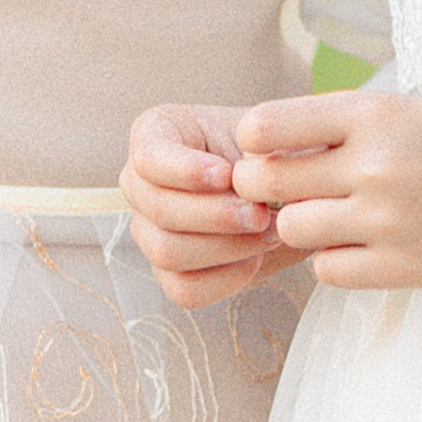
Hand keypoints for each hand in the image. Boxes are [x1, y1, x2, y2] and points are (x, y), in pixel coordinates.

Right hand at [123, 102, 292, 309]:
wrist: (282, 190)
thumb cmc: (267, 152)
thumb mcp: (269, 137)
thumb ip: (261, 146)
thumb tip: (253, 165)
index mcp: (155, 133)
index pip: (149, 157)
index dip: (185, 171)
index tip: (227, 175)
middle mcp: (140, 183)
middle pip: (158, 210)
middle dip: (215, 216)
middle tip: (263, 214)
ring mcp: (148, 230)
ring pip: (167, 252)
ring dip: (225, 247)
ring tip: (269, 234)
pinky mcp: (168, 272)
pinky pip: (184, 288)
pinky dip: (225, 278)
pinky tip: (255, 258)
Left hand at [228, 90, 421, 291]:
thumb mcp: (403, 108)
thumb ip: (339, 128)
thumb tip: (263, 148)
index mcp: (375, 112)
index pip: (267, 126)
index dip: (255, 139)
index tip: (264, 143)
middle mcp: (377, 165)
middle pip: (268, 183)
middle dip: (266, 184)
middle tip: (286, 183)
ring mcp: (390, 222)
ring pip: (292, 229)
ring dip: (300, 222)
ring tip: (331, 211)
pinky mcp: (406, 268)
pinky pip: (327, 271)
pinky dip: (333, 258)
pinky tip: (360, 241)